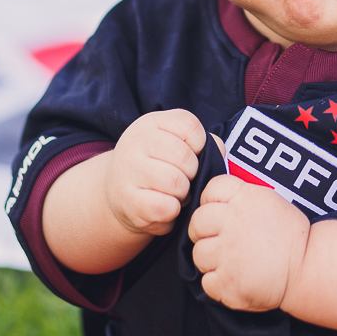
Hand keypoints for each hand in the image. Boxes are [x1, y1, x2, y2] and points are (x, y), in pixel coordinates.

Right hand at [105, 109, 206, 237]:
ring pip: (176, 183)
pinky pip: (166, 208)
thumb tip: (219, 152)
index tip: (192, 154)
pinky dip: (173, 212)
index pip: (189, 125)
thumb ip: (203, 143)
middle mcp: (136, 141)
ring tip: (175, 194)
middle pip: (185, 157)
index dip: (199, 144)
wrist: (118, 191)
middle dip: (192, 173)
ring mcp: (128, 170)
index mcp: (152, 122)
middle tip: (184, 180)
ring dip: (183, 194)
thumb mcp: (175, 143)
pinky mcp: (127, 200)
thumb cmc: (158, 165)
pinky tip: (165, 208)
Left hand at [188, 175, 309, 310]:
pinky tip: (233, 279)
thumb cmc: (291, 235)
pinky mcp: (228, 282)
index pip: (210, 190)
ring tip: (229, 262)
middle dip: (203, 231)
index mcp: (245, 198)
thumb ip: (242, 196)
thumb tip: (217, 198)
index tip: (218, 212)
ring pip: (198, 254)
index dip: (210, 202)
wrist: (308, 267)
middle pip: (197, 222)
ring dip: (210, 260)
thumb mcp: (269, 200)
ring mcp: (228, 253)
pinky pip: (207, 282)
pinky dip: (217, 283)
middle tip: (217, 240)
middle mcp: (233, 222)